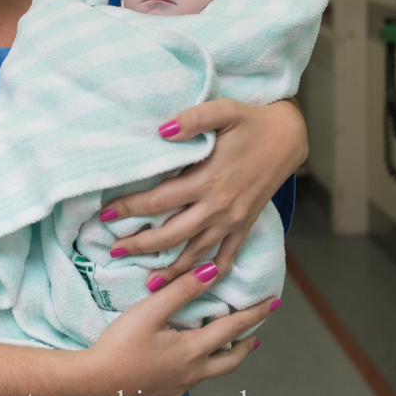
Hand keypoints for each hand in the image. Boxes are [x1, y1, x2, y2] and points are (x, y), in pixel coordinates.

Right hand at [84, 263, 273, 395]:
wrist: (96, 382)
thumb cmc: (120, 344)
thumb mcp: (150, 310)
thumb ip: (182, 290)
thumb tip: (212, 271)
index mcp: (194, 350)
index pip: (233, 328)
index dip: (255, 314)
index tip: (273, 303)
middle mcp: (193, 372)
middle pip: (232, 359)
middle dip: (247, 343)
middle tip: (256, 331)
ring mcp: (180, 385)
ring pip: (215, 372)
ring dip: (226, 355)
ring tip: (229, 344)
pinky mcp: (165, 392)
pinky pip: (195, 378)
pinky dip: (204, 364)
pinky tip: (191, 357)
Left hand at [100, 98, 306, 287]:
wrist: (289, 138)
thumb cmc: (252, 122)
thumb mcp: (224, 110)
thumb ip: (194, 119)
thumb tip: (162, 130)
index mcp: (208, 179)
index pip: (159, 201)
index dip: (129, 209)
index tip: (106, 215)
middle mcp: (218, 206)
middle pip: (171, 235)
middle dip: (140, 245)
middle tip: (113, 251)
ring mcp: (232, 220)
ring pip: (196, 252)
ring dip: (170, 269)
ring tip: (147, 282)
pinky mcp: (245, 226)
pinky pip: (227, 257)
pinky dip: (209, 275)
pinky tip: (194, 285)